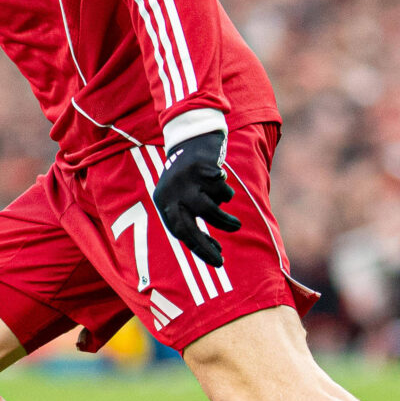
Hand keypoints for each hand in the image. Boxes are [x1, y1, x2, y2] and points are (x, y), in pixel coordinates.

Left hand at [151, 128, 239, 267]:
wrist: (192, 138)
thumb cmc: (190, 176)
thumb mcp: (182, 196)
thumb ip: (191, 218)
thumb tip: (211, 249)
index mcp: (164, 201)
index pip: (178, 232)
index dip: (198, 247)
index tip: (216, 260)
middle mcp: (170, 192)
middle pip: (187, 226)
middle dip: (204, 247)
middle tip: (221, 262)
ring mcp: (184, 180)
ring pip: (208, 209)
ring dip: (224, 222)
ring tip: (235, 226)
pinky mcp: (200, 168)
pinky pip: (220, 190)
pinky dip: (225, 193)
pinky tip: (222, 184)